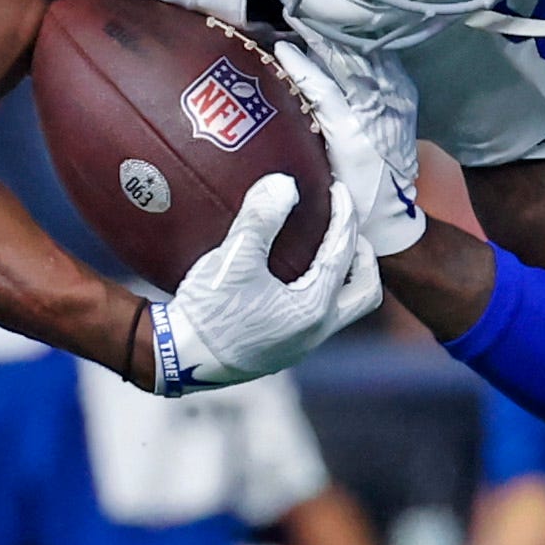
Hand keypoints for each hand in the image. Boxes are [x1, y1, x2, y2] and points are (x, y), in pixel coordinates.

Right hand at [143, 175, 379, 395]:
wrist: (179, 359)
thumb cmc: (208, 312)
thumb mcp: (234, 259)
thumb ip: (261, 219)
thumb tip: (285, 185)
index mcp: (313, 308)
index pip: (343, 253)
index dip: (344, 216)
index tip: (337, 191)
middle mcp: (316, 332)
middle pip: (365, 292)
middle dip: (362, 258)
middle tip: (345, 230)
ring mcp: (300, 346)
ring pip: (342, 309)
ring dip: (341, 278)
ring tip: (323, 250)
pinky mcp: (282, 351)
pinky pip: (317, 318)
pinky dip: (318, 291)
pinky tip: (292, 276)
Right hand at [272, 41, 423, 258]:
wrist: (390, 214)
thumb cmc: (347, 197)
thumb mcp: (318, 164)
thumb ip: (307, 126)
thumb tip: (285, 92)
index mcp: (349, 132)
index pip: (319, 86)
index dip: (298, 64)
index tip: (279, 47)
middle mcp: (374, 114)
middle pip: (345, 65)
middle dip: (322, 44)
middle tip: (298, 27)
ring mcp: (394, 106)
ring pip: (366, 62)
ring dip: (343, 45)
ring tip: (320, 31)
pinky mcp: (405, 103)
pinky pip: (383, 69)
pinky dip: (364, 56)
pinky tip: (349, 47)